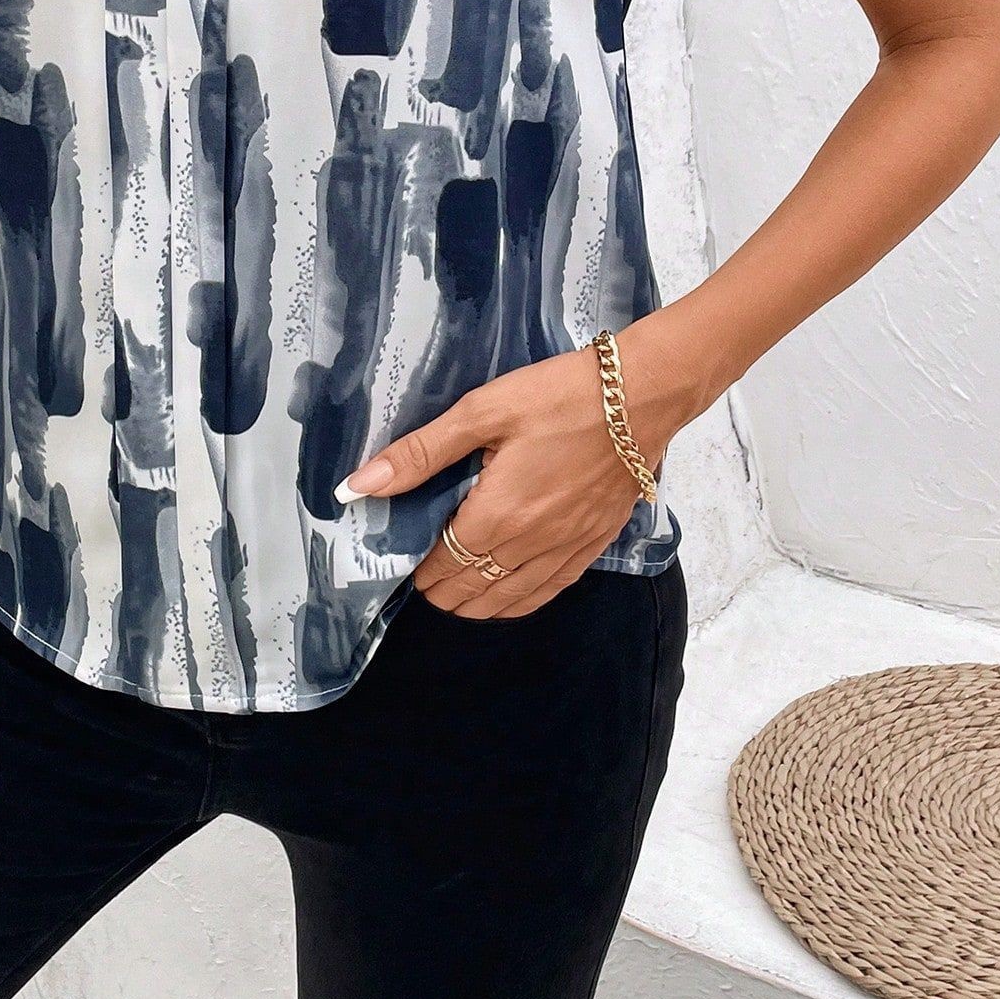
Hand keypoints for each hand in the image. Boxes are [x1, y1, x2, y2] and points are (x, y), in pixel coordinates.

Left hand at [337, 309, 710, 617]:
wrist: (642, 395)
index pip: (443, 566)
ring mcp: (566, 550)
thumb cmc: (559, 396)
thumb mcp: (482, 411)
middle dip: (441, 590)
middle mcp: (531, 546)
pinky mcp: (593, 544)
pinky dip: (519, 601)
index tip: (399, 563)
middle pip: (473, 591)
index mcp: (497, 515)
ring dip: (476, 603)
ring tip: (452, 594)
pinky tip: (508, 595)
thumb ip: (420, 453)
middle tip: (420, 578)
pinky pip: (549, 592)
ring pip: (511, 601)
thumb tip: (357, 487)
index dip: (417, 571)